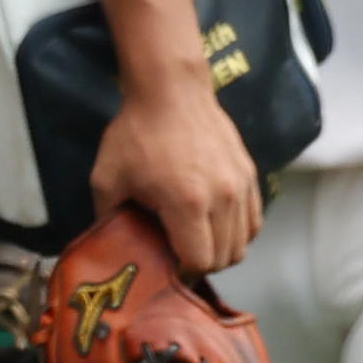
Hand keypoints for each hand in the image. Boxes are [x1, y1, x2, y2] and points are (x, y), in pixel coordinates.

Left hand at [89, 69, 262, 277]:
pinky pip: (255, 221)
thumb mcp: (107, 179)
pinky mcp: (250, 175)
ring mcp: (240, 186)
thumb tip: (111, 247)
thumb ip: (108, 219)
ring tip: (198, 240)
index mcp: (186, 203)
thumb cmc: (136, 134)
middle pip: (226, 257)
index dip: (182, 271)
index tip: (166, 264)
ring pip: (243, 242)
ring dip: (222, 250)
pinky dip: (239, 232)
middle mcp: (222, 198)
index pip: (200, 262)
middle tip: (180, 254)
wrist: (170, 91)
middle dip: (202, 264)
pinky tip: (216, 225)